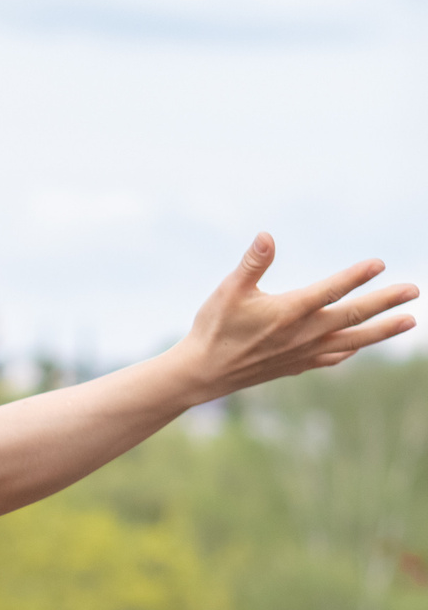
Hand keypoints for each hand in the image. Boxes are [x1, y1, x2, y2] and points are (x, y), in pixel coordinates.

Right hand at [175, 235, 415, 399]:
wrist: (203, 373)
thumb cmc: (214, 328)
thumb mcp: (228, 291)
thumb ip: (252, 264)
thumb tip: (266, 236)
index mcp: (288, 311)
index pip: (331, 290)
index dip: (356, 277)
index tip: (379, 264)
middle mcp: (303, 333)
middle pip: (353, 315)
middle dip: (386, 302)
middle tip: (413, 291)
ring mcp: (303, 352)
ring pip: (353, 340)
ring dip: (383, 330)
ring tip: (409, 321)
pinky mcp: (298, 365)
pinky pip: (334, 356)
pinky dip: (352, 349)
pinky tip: (360, 344)